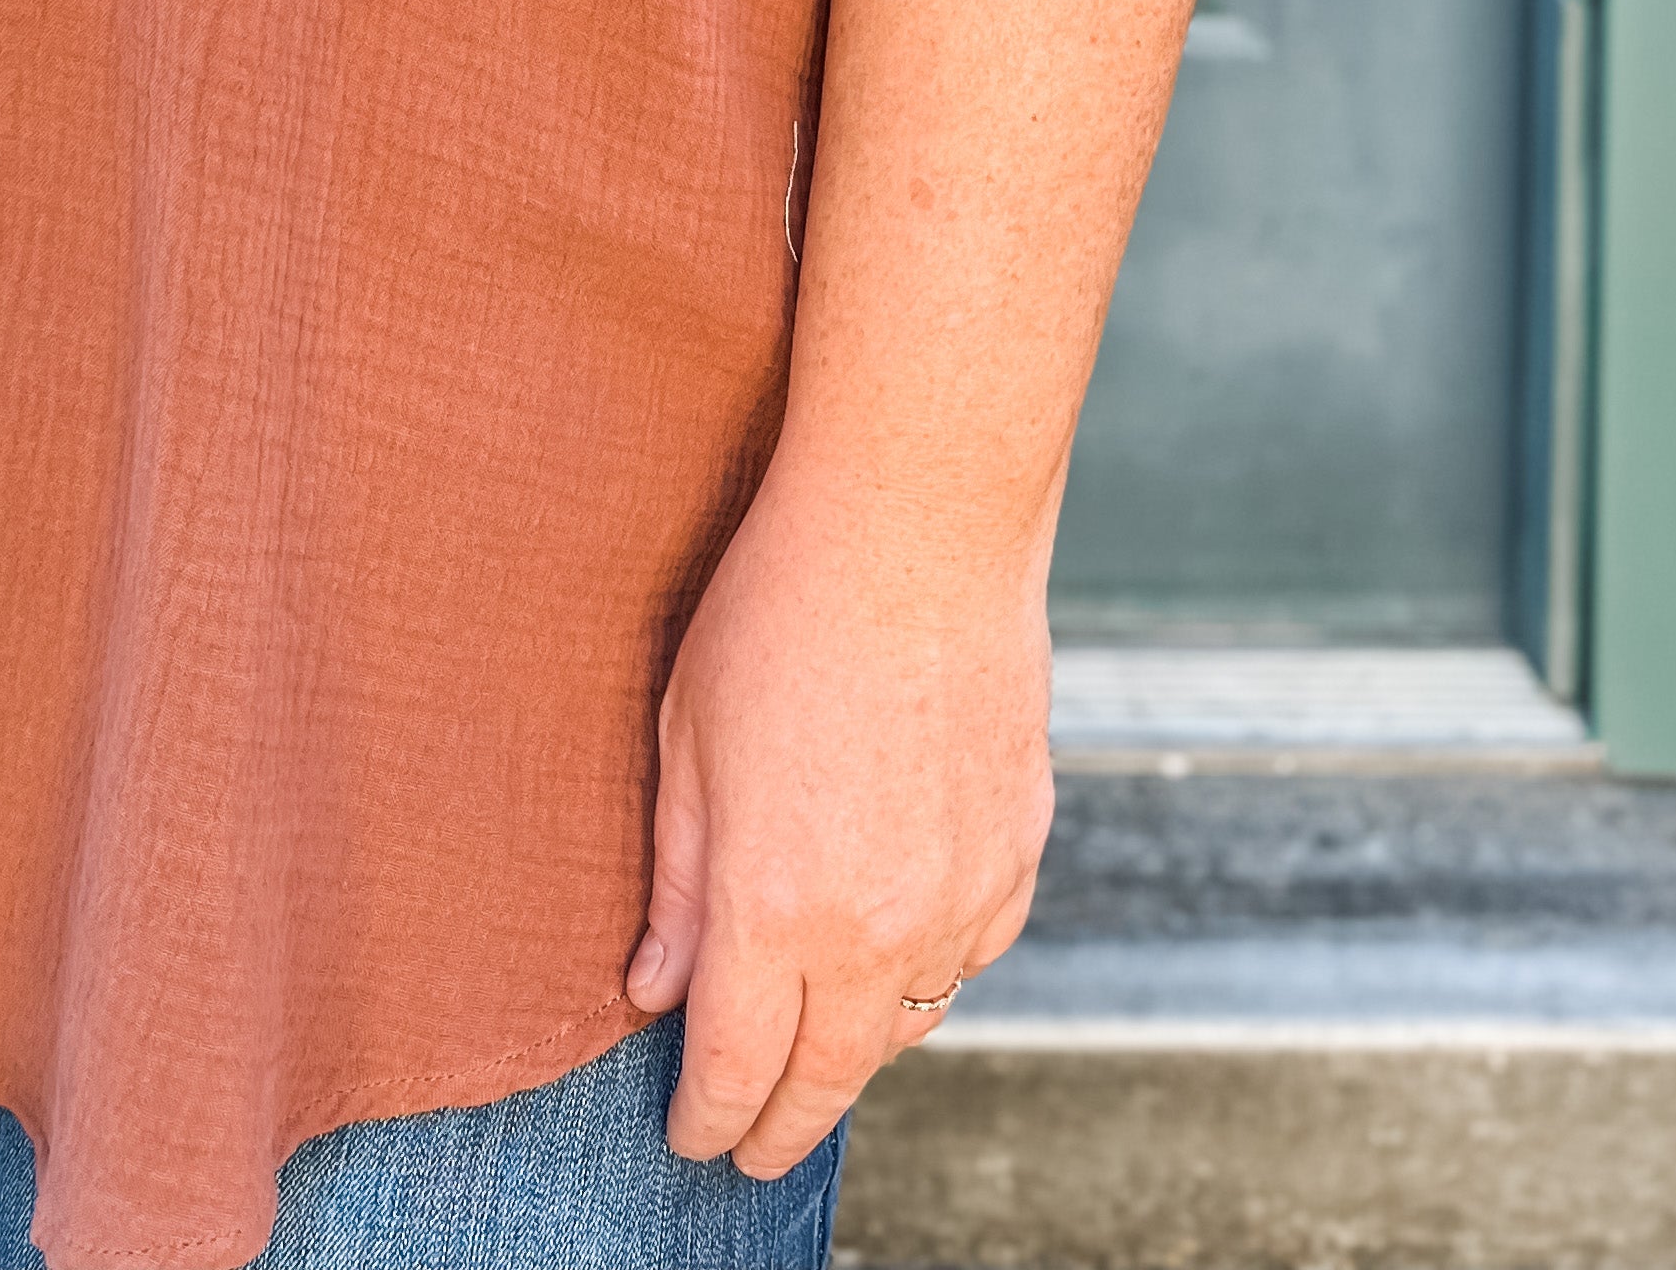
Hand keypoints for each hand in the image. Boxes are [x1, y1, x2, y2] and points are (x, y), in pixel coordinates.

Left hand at [623, 466, 1053, 1177]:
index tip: (691, 1138)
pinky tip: (902, 950)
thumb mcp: (686, 739)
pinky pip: (973, 953)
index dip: (707, 1118)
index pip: (735, 1066)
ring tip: (820, 1049)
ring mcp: (961, 894)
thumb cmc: (782, 607)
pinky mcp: (1019, 851)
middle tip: (751, 1151)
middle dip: (781, 1128)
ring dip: (859, 1048)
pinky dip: (933, 972)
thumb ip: (679, 882)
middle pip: (828, 1078)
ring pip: (909, 1023)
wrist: (919, 523)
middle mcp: (877, 927)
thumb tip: (656, 989)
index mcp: (775, 907)